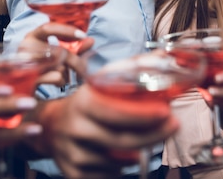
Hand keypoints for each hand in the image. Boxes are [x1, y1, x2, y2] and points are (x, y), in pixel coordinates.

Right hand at [21, 22, 94, 85]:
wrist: (27, 88)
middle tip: (83, 66)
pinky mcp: (29, 80)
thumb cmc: (45, 67)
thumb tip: (91, 40)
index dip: (66, 31)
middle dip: (74, 59)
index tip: (83, 36)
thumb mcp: (60, 55)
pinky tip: (58, 83)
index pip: (48, 28)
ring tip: (65, 75)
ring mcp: (25, 64)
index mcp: (32, 37)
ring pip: (58, 64)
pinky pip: (56, 77)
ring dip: (67, 71)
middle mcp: (25, 48)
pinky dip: (62, 81)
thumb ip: (75, 48)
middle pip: (58, 50)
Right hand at [32, 85, 178, 178]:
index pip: (115, 112)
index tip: (166, 112)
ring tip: (150, 138)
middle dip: (153, 135)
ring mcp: (73, 153)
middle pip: (122, 140)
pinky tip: (126, 155)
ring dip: (139, 152)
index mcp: (82, 102)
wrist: (49, 126)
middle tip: (173, 127)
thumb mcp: (97, 86)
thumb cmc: (83, 105)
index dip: (142, 115)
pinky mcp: (73, 174)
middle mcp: (75, 128)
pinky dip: (121, 167)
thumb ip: (127, 74)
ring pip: (118, 161)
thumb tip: (163, 56)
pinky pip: (108, 175)